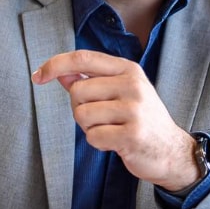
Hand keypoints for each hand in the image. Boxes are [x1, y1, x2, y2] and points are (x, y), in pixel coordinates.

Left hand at [31, 49, 200, 190]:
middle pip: (77, 90)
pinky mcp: (132, 134)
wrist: (172, 151)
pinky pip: (93, 137)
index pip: (83, 58)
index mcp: (128, 69)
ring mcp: (134, 109)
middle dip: (80, 108)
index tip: (37, 77)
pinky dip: (98, 143)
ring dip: (89, 128)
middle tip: (103, 118)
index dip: (55, 65)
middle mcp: (133, 85)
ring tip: (111, 130)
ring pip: (82, 115)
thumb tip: (61, 74)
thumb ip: (92, 81)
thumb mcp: (121, 93)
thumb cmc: (141, 120)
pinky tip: (116, 143)